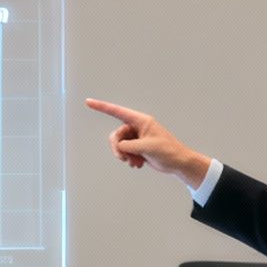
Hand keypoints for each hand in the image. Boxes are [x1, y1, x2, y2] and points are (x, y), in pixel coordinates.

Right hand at [84, 99, 211, 188]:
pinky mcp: (139, 147)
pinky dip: (130, 159)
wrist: (178, 163)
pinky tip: (138, 164)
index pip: (117, 112)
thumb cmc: (167, 151)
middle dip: (118, 148)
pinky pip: (126, 151)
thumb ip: (128, 146)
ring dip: (125, 155)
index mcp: (141, 121)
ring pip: (121, 145)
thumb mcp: (145, 148)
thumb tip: (120, 147)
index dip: (102, 107)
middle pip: (117, 135)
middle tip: (123, 158)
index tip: (88, 102)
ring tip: (134, 162)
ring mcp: (138, 138)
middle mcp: (138, 127)